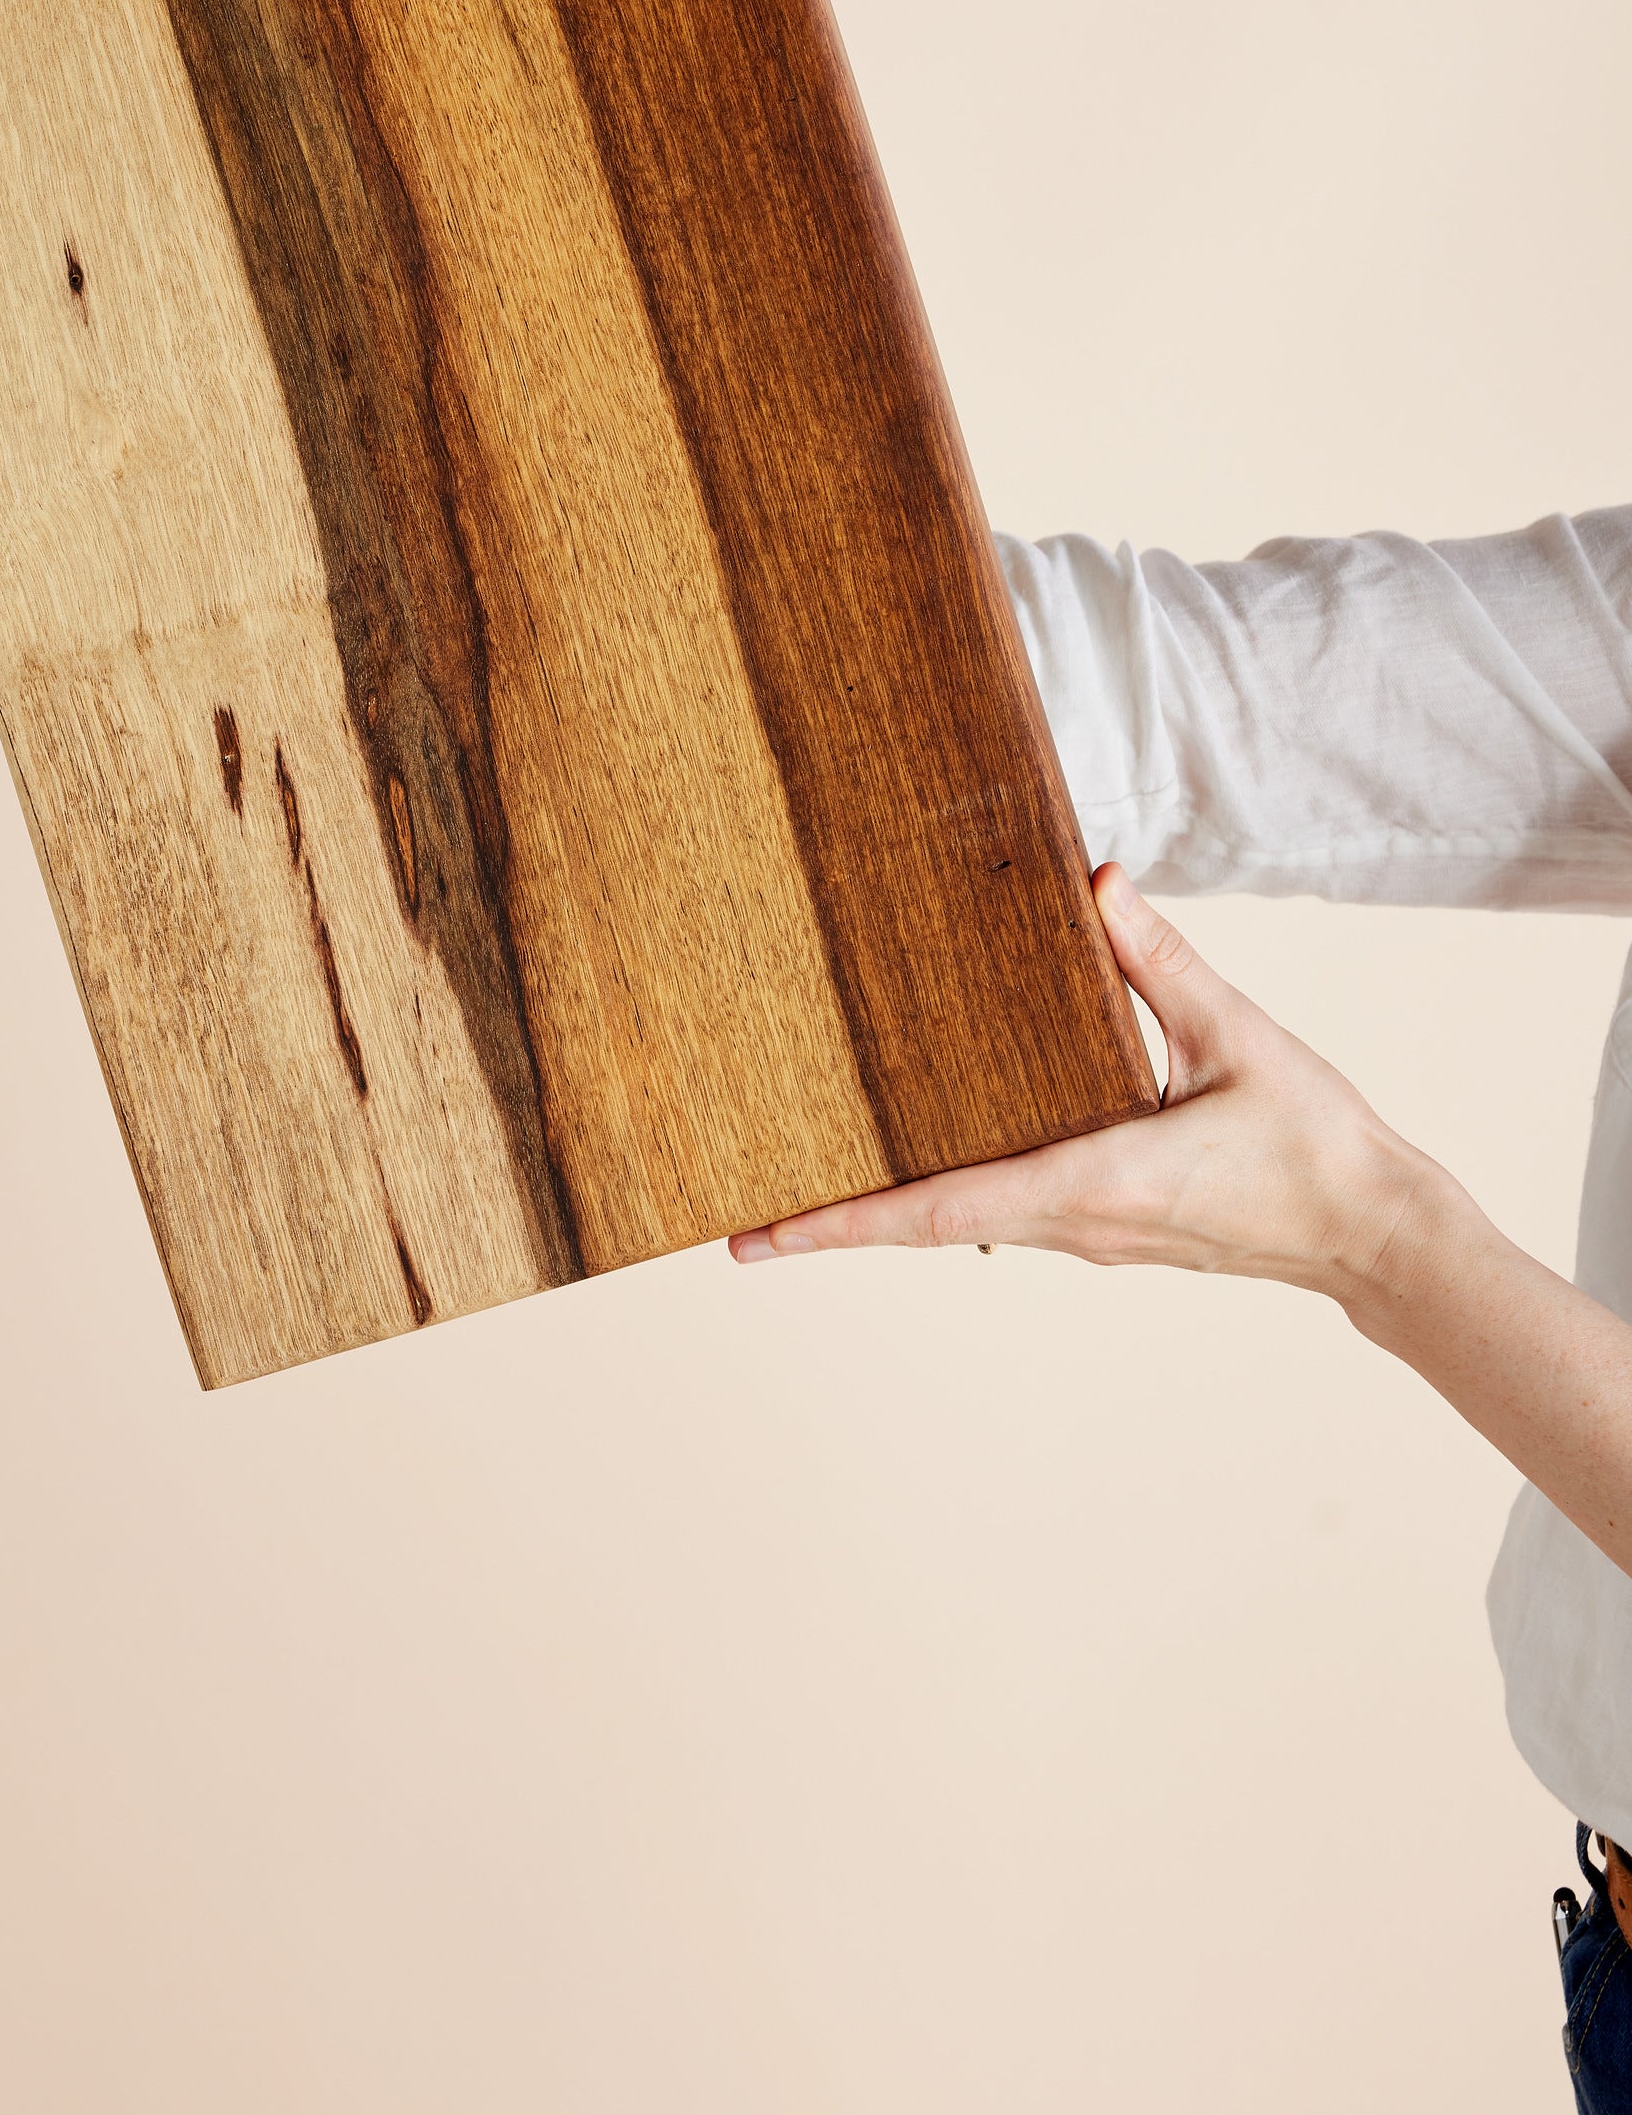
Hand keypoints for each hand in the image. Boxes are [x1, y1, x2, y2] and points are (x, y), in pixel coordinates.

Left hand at [730, 860, 1444, 1310]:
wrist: (1374, 1231)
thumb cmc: (1311, 1138)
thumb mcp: (1233, 1034)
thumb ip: (1158, 958)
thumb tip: (1095, 879)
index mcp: (1089, 1182)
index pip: (937, 1207)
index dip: (842, 1221)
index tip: (764, 1235)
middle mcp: (1072, 1222)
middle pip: (925, 1225)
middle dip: (833, 1224)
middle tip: (739, 1227)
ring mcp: (1087, 1234)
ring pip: (961, 1223)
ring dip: (883, 1212)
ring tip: (800, 1195)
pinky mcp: (1107, 1226)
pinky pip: (1003, 1212)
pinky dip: (941, 1197)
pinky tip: (911, 1163)